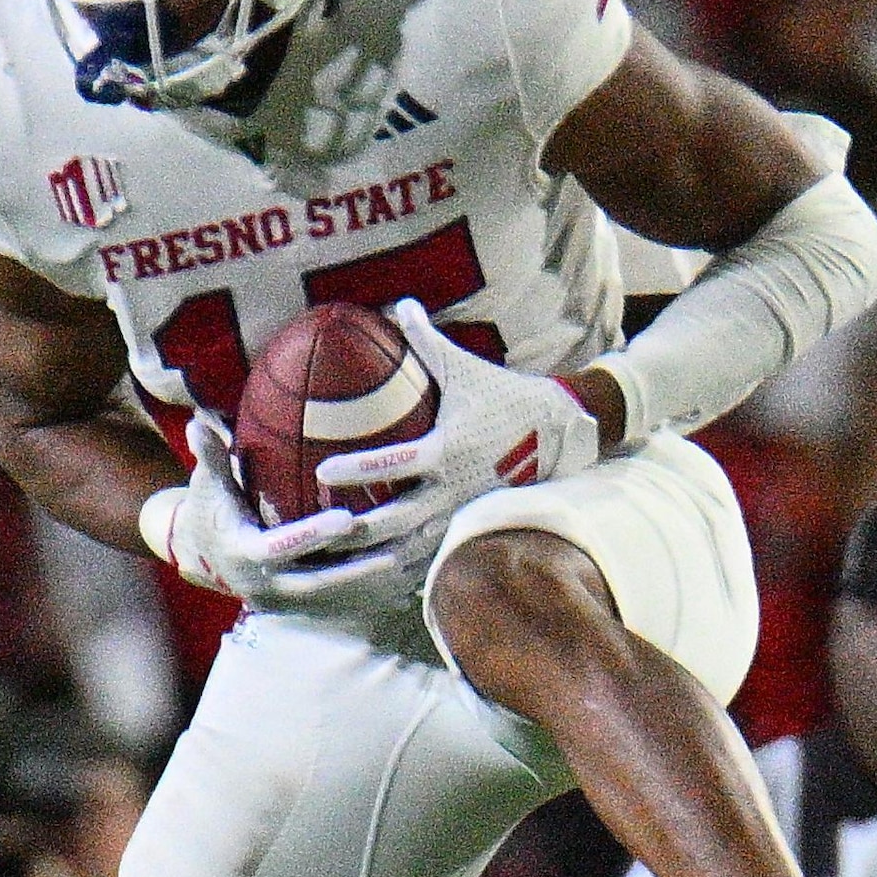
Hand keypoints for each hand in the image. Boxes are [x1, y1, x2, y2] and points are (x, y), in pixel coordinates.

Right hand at [148, 419, 396, 600]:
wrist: (206, 555)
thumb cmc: (212, 509)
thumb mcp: (208, 484)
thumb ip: (210, 456)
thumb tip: (199, 421)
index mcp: (243, 553)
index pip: (279, 548)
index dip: (312, 536)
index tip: (347, 518)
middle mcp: (266, 585)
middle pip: (318, 581)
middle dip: (358, 567)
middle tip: (397, 545)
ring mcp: (287, 600)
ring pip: (338, 596)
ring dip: (375, 580)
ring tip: (412, 557)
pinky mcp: (303, 607)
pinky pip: (344, 604)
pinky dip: (376, 592)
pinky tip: (411, 574)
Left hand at [318, 303, 602, 551]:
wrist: (558, 434)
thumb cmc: (502, 397)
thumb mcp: (464, 368)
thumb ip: (426, 341)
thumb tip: (398, 304)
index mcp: (449, 448)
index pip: (396, 463)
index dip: (359, 470)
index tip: (322, 472)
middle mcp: (454, 488)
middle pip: (398, 519)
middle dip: (357, 529)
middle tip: (318, 529)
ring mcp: (461, 513)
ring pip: (411, 548)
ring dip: (373, 557)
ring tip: (334, 561)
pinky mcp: (467, 527)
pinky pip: (428, 555)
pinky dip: (397, 566)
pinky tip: (366, 573)